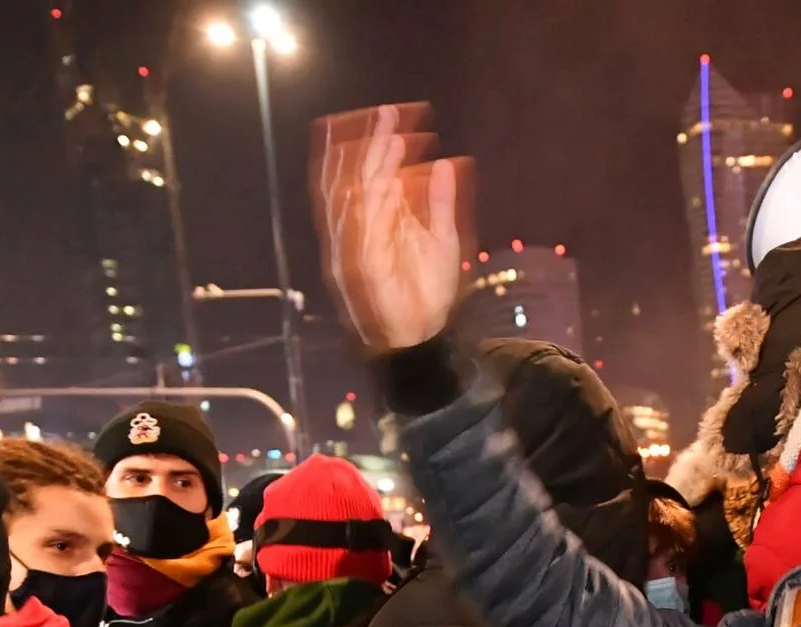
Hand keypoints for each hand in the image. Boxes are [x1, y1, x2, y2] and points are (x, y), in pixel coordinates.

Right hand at [311, 104, 470, 351]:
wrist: (425, 338)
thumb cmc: (428, 294)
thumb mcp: (442, 239)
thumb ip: (440, 202)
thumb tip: (444, 162)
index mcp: (377, 221)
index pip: (370, 172)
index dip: (378, 142)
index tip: (392, 113)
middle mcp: (361, 230)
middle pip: (357, 177)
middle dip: (370, 144)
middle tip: (387, 113)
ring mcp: (358, 248)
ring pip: (355, 197)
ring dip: (372, 168)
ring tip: (392, 140)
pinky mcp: (363, 268)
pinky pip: (365, 231)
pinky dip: (376, 206)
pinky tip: (390, 183)